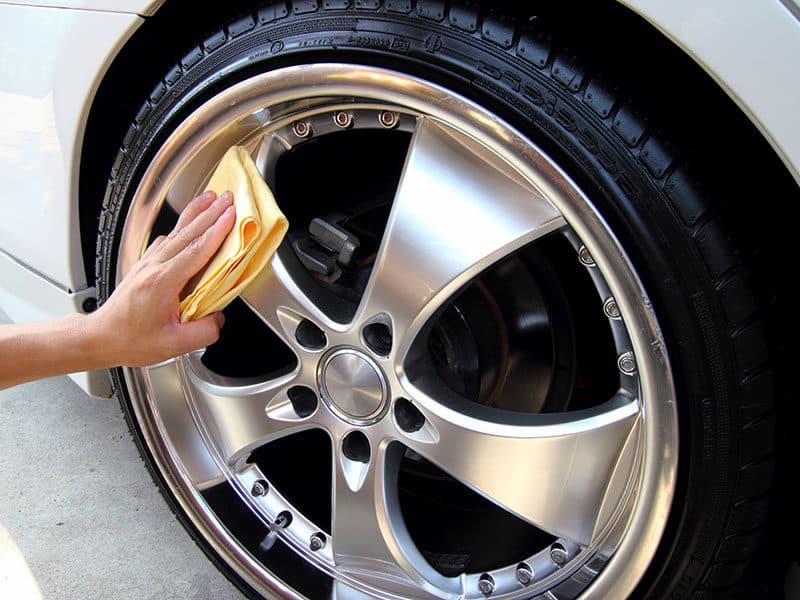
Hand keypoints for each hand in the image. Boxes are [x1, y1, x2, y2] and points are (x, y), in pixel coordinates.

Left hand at [88, 191, 235, 366]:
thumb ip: (204, 332)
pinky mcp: (145, 265)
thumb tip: (219, 319)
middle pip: (187, 233)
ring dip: (196, 213)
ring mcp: (148, 263)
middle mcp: (154, 266)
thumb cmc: (130, 340)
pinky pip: (167, 240)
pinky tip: (188, 224)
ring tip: (211, 198)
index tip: (231, 216)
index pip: (195, 251)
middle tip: (228, 198)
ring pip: (176, 232)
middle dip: (211, 213)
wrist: (101, 337)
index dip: (216, 232)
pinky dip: (181, 227)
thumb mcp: (174, 345)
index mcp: (162, 282)